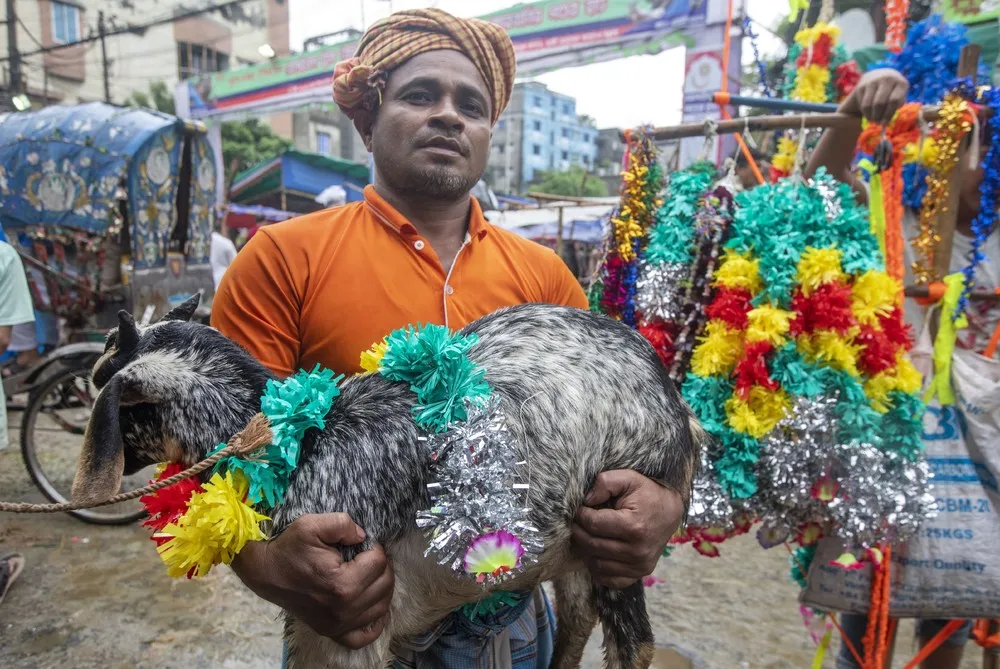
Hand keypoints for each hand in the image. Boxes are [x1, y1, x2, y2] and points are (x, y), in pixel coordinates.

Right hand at [233, 513, 393, 647]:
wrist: (265, 572)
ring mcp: (338, 625)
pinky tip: (372, 605)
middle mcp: (344, 609)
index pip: (380, 562)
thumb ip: (343, 524)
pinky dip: (375, 622)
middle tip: (367, 555)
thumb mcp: (311, 525)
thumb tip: (364, 536)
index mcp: (342, 584)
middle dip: (382, 565)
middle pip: (385, 584)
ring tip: (368, 573)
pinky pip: (364, 636)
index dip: (375, 547)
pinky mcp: (332, 631)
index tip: (362, 543)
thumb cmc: (288, 548)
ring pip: (381, 607)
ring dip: (381, 587)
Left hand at [571, 470, 685, 588]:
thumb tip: (586, 500)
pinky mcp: (640, 573)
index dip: (581, 515)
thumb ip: (605, 483)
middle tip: (577, 522)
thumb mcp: (629, 478)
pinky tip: (596, 553)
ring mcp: (640, 565)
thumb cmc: (648, 493)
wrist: (671, 511)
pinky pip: (609, 579)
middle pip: (592, 545)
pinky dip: (597, 569)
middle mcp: (637, 550)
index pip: (593, 524)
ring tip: (586, 535)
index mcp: (633, 527)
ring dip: (585, 550)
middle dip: (579, 532)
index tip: (580, 508)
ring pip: (597, 563)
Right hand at [839, 68, 908, 125]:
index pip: (894, 100)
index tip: (884, 124)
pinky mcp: (861, 86)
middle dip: (878, 116)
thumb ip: (896, 105)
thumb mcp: (899, 95)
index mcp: (900, 83)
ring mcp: (873, 81)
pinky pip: (862, 104)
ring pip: (868, 105)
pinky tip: (869, 112)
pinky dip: (865, 112)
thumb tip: (885, 121)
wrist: (878, 76)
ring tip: (873, 119)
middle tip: (878, 123)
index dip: (888, 114)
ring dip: (870, 115)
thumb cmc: (892, 90)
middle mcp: (887, 79)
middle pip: (879, 103)